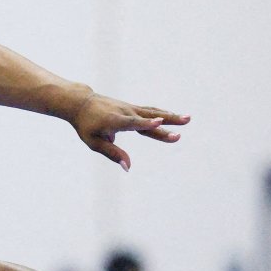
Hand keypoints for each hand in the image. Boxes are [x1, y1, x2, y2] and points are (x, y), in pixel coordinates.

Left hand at [70, 93, 188, 169]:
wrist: (82, 103)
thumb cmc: (86, 125)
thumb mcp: (94, 142)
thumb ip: (112, 153)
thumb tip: (128, 167)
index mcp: (114, 120)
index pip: (132, 122)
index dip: (146, 123)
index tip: (159, 122)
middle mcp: (125, 112)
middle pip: (149, 117)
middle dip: (167, 122)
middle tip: (184, 125)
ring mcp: (130, 109)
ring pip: (153, 112)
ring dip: (171, 116)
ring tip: (188, 119)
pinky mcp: (133, 108)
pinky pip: (150, 111)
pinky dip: (164, 114)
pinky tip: (176, 117)